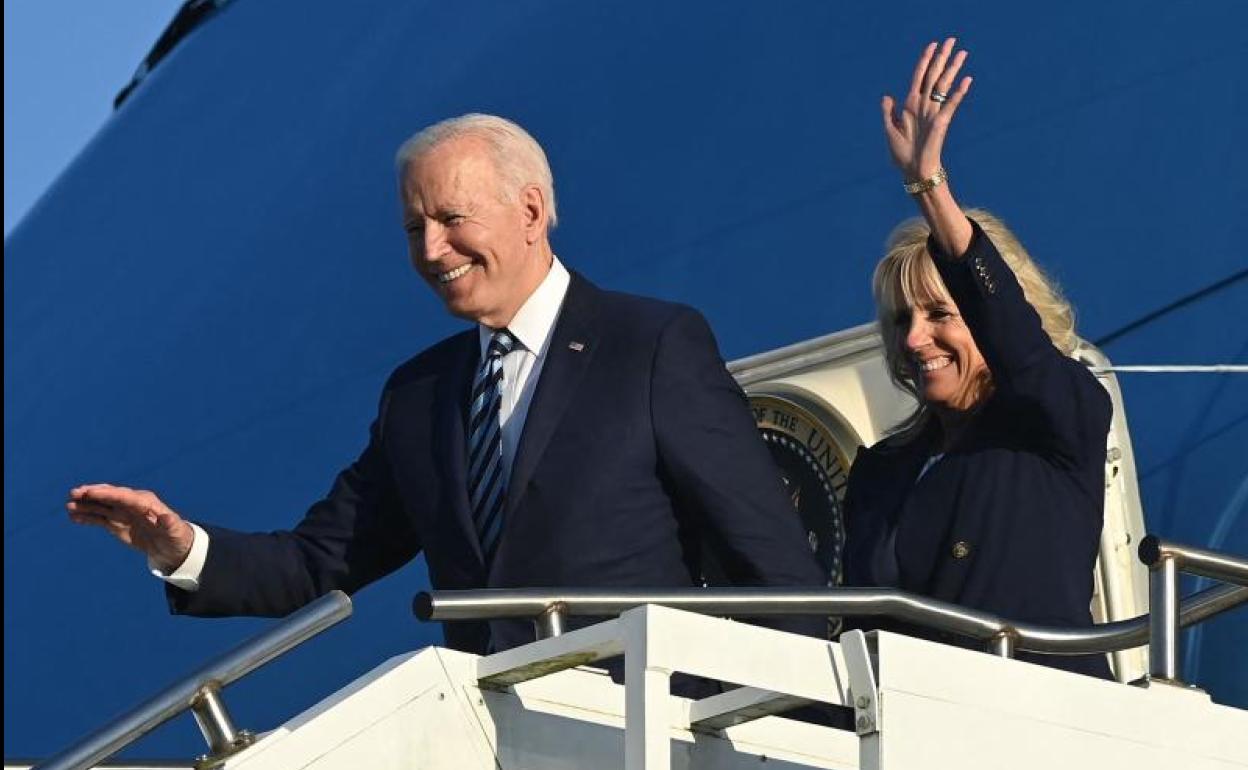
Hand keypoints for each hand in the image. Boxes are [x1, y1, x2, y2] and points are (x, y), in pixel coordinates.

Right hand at [67, 483, 194, 572]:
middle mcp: (132, 504)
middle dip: (93, 494)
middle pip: (110, 496)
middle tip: (74, 493)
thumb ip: (169, 524)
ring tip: (69, 506)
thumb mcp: (175, 531)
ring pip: (101, 506)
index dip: (107, 493)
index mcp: (146, 503)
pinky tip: (74, 517)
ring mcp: (123, 513)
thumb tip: (166, 517)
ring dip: (86, 505)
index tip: (90, 492)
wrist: (172, 546)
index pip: (124, 495)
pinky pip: (100, 518)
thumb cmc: (176, 536)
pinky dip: (87, 517)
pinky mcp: (117, 523)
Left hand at [881, 38, 972, 180]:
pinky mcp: (941, 122)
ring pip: (944, 85)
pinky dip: (958, 93)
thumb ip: (888, 112)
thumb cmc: (901, 153)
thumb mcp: (889, 130)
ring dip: (952, 68)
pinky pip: (951, 104)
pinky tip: (966, 80)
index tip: (932, 45)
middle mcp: (923, 105)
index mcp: (910, 105)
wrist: (913, 170)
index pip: (919, 76)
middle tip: (952, 40)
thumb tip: (887, 95)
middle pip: (934, 75)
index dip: (924, 60)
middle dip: (942, 57)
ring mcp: (933, 112)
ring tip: (962, 53)